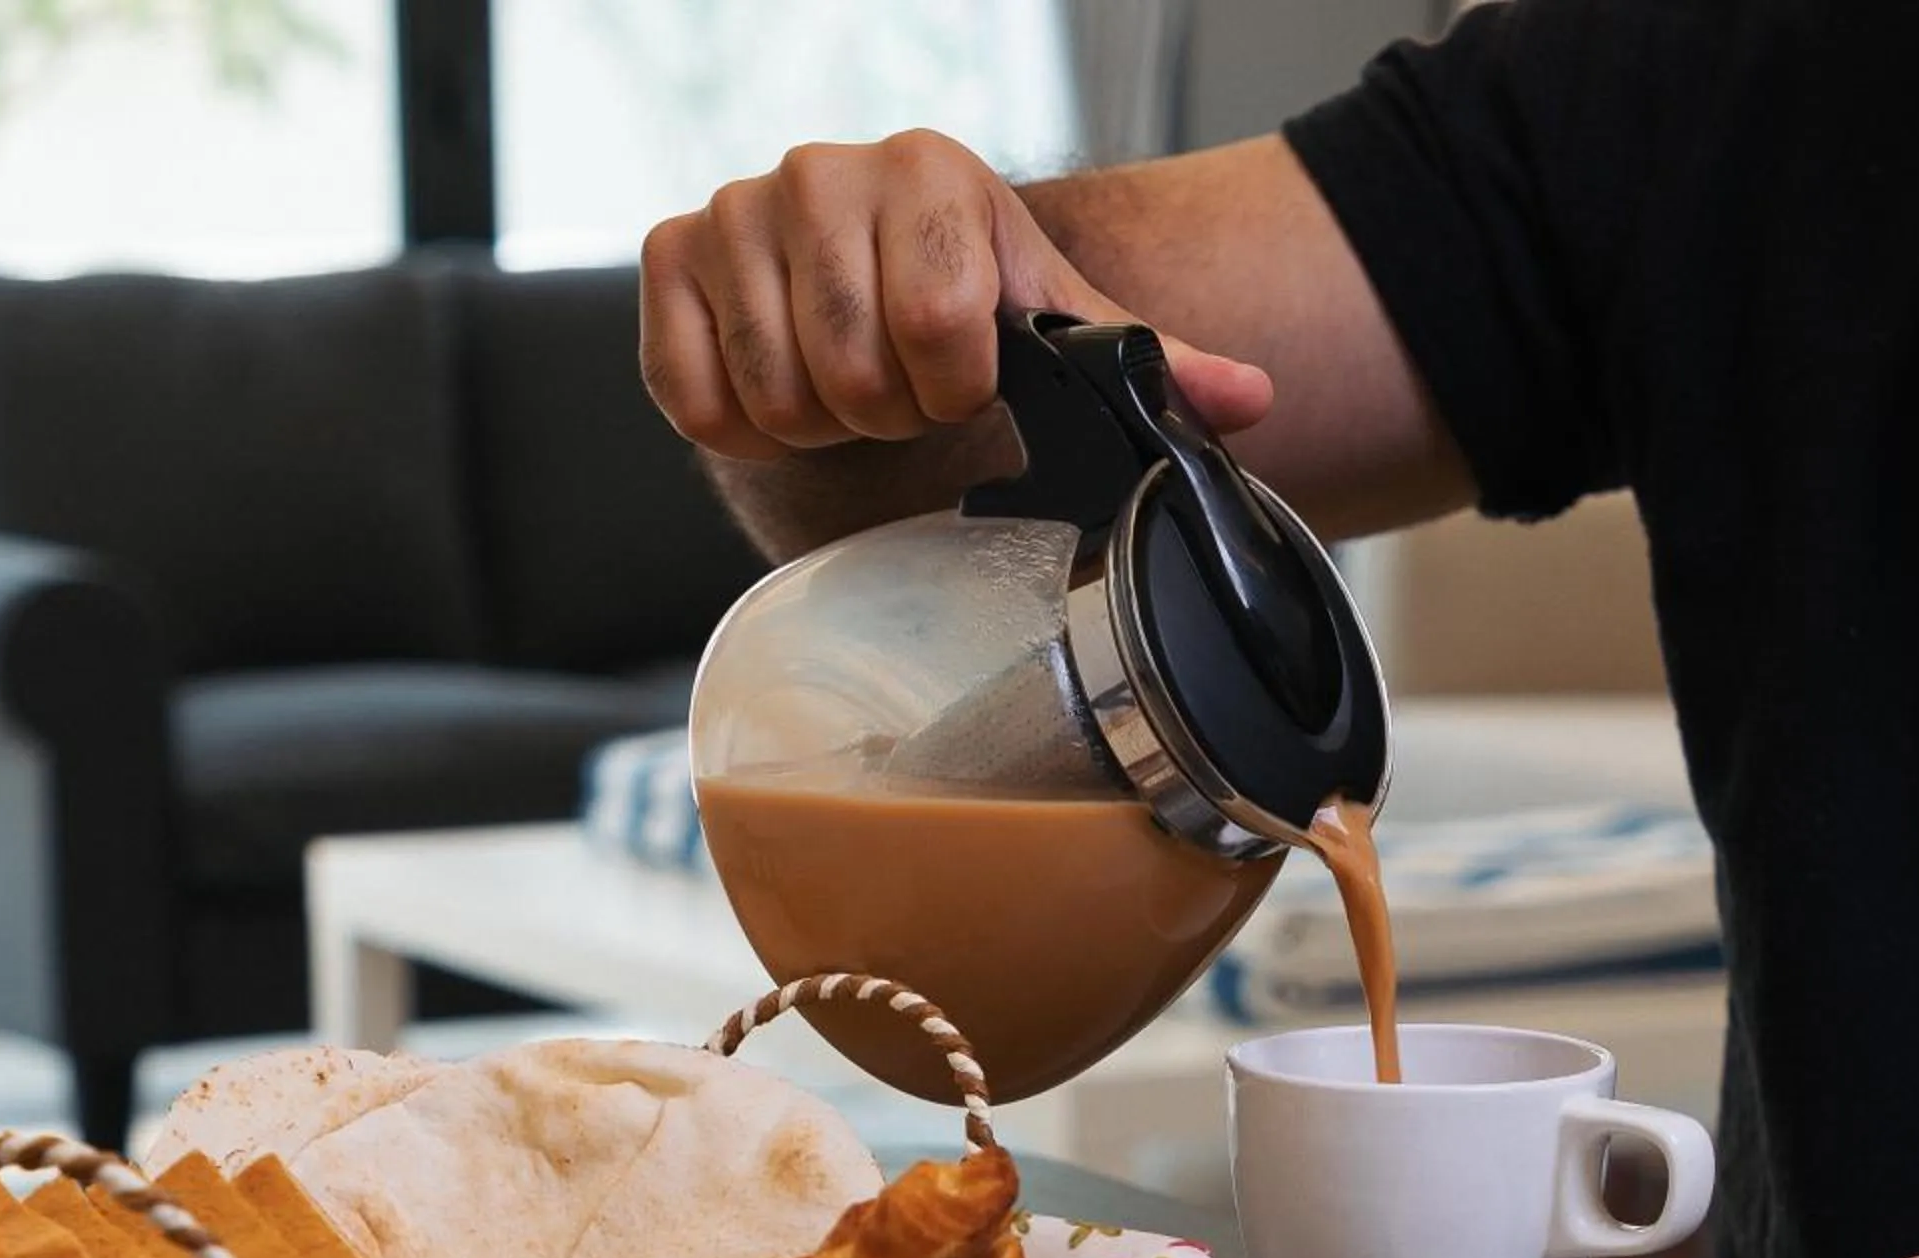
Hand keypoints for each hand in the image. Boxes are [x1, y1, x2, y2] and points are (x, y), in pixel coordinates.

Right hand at [641, 132, 1272, 459]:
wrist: (870, 294)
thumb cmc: (966, 311)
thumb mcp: (1061, 336)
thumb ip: (1155, 368)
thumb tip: (1248, 401)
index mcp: (931, 173)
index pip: (936, 328)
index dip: (952, 391)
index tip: (960, 381)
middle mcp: (822, 171)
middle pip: (849, 371)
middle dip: (883, 416)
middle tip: (896, 392)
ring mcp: (738, 211)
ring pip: (775, 394)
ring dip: (816, 425)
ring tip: (841, 387)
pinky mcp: (671, 258)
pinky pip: (694, 396)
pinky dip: (741, 425)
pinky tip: (778, 387)